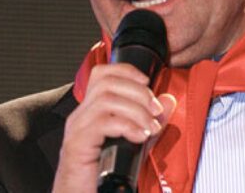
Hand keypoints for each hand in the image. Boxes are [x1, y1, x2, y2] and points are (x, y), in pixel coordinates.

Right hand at [52, 63, 175, 192]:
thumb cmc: (103, 174)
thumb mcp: (134, 142)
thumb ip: (149, 120)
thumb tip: (168, 101)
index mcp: (91, 110)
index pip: (102, 73)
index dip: (127, 71)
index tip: (147, 82)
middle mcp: (81, 115)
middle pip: (107, 82)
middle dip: (138, 92)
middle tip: (155, 111)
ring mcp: (77, 129)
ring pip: (106, 99)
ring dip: (136, 110)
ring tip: (150, 127)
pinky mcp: (78, 144)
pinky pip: (103, 123)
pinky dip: (127, 126)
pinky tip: (139, 138)